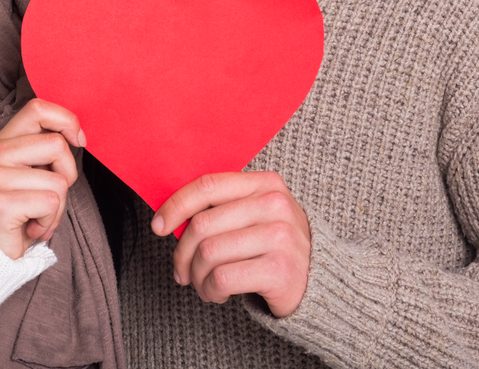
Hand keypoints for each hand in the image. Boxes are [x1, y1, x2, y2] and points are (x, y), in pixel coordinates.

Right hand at [0, 99, 84, 259]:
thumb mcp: (30, 175)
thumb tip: (78, 136)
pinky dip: (50, 221)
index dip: (67, 120)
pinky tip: (31, 229)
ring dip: (57, 207)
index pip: (37, 109)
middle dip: (67, 175)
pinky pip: (50, 203)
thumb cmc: (17, 217)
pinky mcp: (0, 203)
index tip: (79, 141)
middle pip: (56, 145)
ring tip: (36, 218)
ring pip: (58, 180)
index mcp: (0, 143)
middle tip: (49, 198)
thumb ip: (44, 152)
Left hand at [151, 171, 310, 316]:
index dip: (176, 206)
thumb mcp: (255, 214)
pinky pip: (223, 278)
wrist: (320, 280)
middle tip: (182, 271)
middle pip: (202, 224)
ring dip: (196, 276)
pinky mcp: (280, 270)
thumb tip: (168, 219)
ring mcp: (280, 237)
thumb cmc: (274, 245)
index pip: (207, 186)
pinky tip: (217, 294)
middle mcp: (274, 205)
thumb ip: (222, 208)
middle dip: (182, 253)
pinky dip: (210, 290)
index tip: (158, 226)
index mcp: (265, 183)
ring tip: (203, 284)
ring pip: (209, 253)